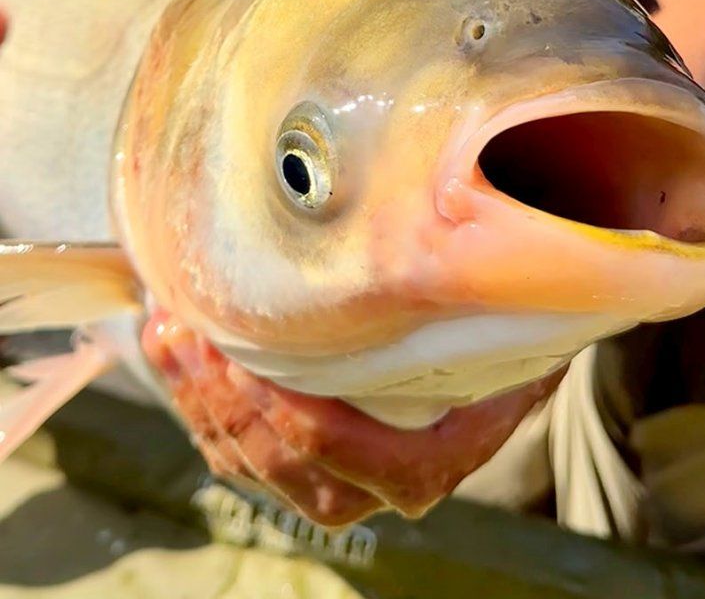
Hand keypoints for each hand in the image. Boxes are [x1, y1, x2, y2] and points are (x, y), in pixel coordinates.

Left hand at [142, 310, 563, 526]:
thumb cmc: (502, 326)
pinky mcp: (302, 463)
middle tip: (189, 331)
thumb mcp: (507, 318)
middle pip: (287, 463)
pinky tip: (177, 353)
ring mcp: (338, 481)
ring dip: (198, 400)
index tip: (256, 356)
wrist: (505, 348)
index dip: (300, 416)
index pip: (355, 455)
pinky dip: (200, 406)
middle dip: (227, 399)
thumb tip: (449, 247)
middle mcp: (380, 487)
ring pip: (251, 462)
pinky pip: (238, 454)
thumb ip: (474, 302)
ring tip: (167, 333)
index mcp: (435, 459)